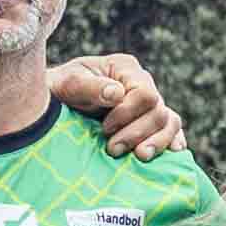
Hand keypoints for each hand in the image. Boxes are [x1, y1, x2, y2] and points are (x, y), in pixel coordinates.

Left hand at [49, 51, 182, 158]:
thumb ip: (90, 87)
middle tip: (112, 149)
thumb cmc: (60, 90)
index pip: (144, 93)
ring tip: (140, 157)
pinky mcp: (149, 121)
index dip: (128, 114)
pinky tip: (172, 153)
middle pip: (158, 111)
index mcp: (125, 68)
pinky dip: (172, 141)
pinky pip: (171, 129)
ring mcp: (148, 103)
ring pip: (170, 122)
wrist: (53, 105)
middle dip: (137, 133)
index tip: (104, 127)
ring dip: (157, 143)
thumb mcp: (68, 83)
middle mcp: (142, 83)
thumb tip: (117, 94)